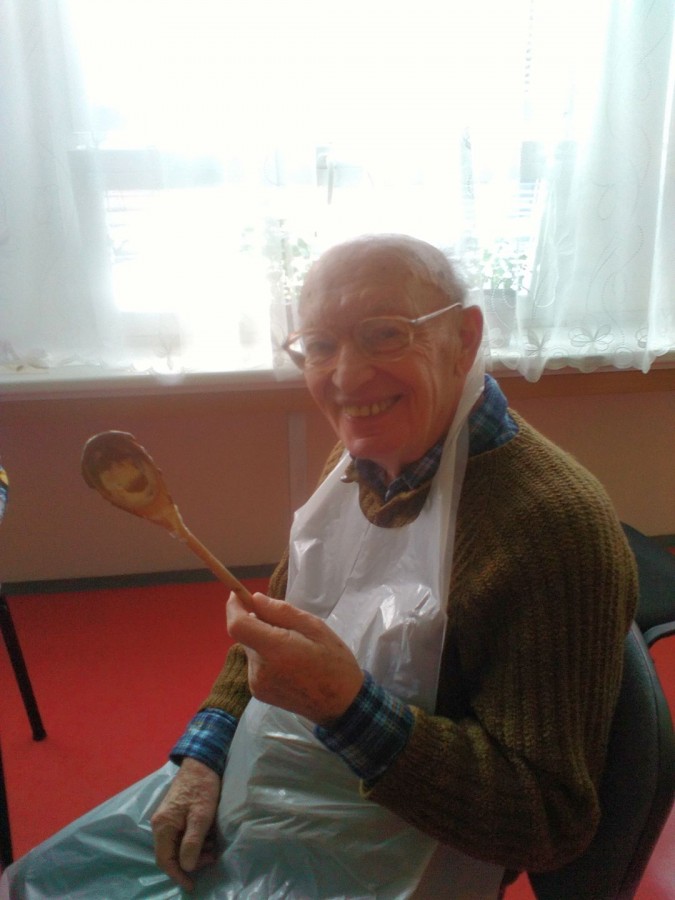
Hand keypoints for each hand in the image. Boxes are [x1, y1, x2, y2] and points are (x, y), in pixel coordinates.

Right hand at [151, 757, 220, 891]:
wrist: (202, 762)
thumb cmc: (202, 788)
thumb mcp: (201, 816)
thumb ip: (192, 842)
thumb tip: (187, 866)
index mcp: (163, 826)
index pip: (165, 860)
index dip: (178, 875)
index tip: (192, 885)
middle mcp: (160, 824)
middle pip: (171, 854)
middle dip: (190, 861)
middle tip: (211, 857)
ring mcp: (167, 819)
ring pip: (177, 845)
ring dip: (194, 851)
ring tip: (212, 847)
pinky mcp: (175, 814)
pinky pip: (181, 835)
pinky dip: (194, 840)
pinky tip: (208, 836)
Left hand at [227, 591, 363, 724]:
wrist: (341, 705)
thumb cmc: (334, 662)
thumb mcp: (315, 628)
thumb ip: (283, 612)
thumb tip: (256, 599)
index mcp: (277, 650)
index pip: (238, 626)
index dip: (234, 607)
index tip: (238, 594)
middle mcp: (261, 669)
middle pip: (245, 636)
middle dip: (258, 623)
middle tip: (287, 625)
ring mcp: (257, 684)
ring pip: (251, 649)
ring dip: (263, 641)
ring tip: (293, 647)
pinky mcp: (258, 693)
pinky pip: (255, 664)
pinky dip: (266, 656)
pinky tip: (288, 663)